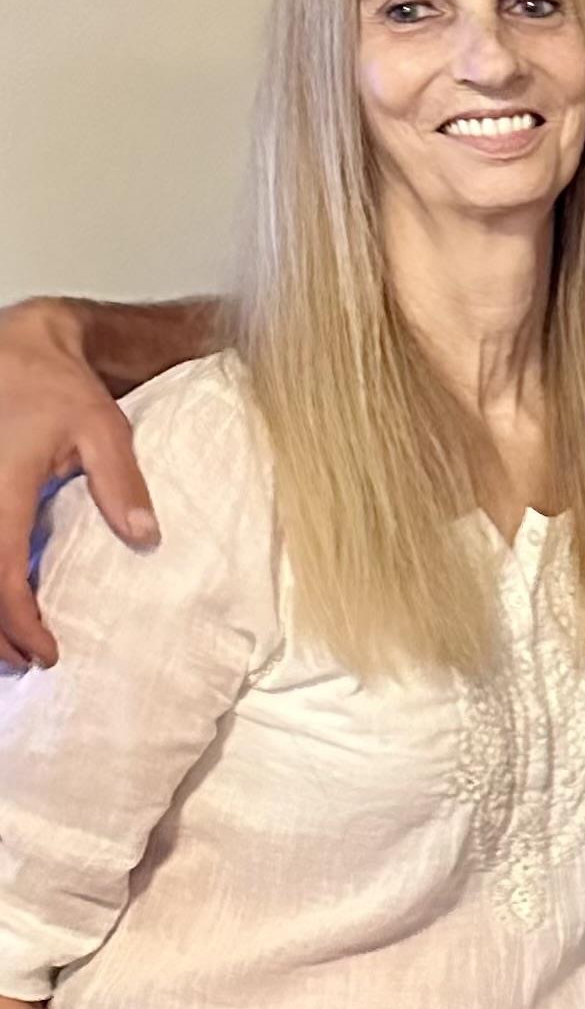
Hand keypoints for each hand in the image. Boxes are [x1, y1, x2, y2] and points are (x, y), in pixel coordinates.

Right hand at [0, 299, 154, 671]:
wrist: (19, 347)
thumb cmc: (57, 387)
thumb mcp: (103, 429)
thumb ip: (122, 483)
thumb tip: (146, 537)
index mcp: (0, 489)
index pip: (0, 574)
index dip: (19, 621)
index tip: (47, 652)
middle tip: (27, 661)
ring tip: (7, 646)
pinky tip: (1, 600)